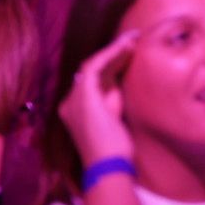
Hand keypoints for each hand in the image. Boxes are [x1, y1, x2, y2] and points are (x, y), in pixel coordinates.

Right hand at [59, 29, 140, 164]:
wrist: (109, 165)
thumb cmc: (115, 147)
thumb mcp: (114, 117)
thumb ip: (114, 99)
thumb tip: (122, 78)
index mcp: (77, 108)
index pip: (94, 79)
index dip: (112, 62)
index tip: (131, 52)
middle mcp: (70, 102)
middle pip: (93, 70)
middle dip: (114, 53)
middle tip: (134, 39)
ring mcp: (73, 99)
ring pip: (92, 65)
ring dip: (113, 49)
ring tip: (133, 39)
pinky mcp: (82, 96)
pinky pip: (94, 66)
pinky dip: (109, 54)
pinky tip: (125, 47)